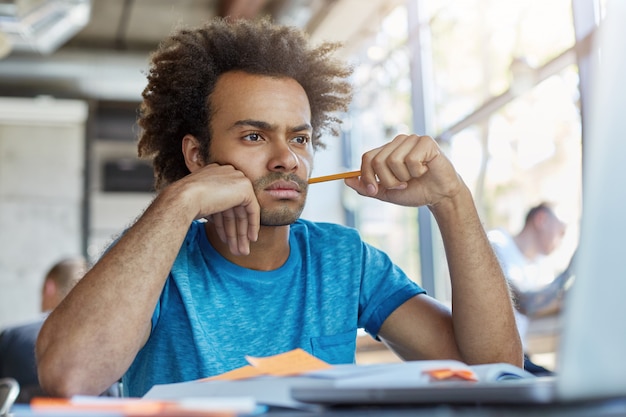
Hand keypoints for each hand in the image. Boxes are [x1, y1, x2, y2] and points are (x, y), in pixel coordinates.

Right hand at [175, 163, 259, 254]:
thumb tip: (219, 222)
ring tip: (241, 251)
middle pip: (233, 208)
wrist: (182, 199)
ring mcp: (237, 178)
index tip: (225, 239)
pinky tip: (251, 239)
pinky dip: (252, 224)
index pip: (223, 202)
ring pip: (242, 211)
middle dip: (235, 231)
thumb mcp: (201, 205)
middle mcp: (227, 173)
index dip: (224, 224)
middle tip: (237, 248)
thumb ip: (213, 209)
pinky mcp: (245, 188)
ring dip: (241, 233)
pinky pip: (252, 209)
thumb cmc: (183, 205)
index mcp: (214, 174)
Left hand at [344, 134, 462, 207]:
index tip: (375, 190)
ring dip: (404, 177)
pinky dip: (417, 171)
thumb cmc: (415, 191)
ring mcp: (412, 140)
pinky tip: (425, 170)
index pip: (367, 158)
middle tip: (402, 185)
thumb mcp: (386, 192)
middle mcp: (398, 142)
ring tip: (414, 177)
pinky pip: (411, 159)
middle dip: (388, 181)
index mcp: (387, 151)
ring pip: (394, 161)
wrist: (439, 195)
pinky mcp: (426, 142)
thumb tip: (346, 180)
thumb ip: (367, 187)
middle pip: (378, 161)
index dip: (367, 176)